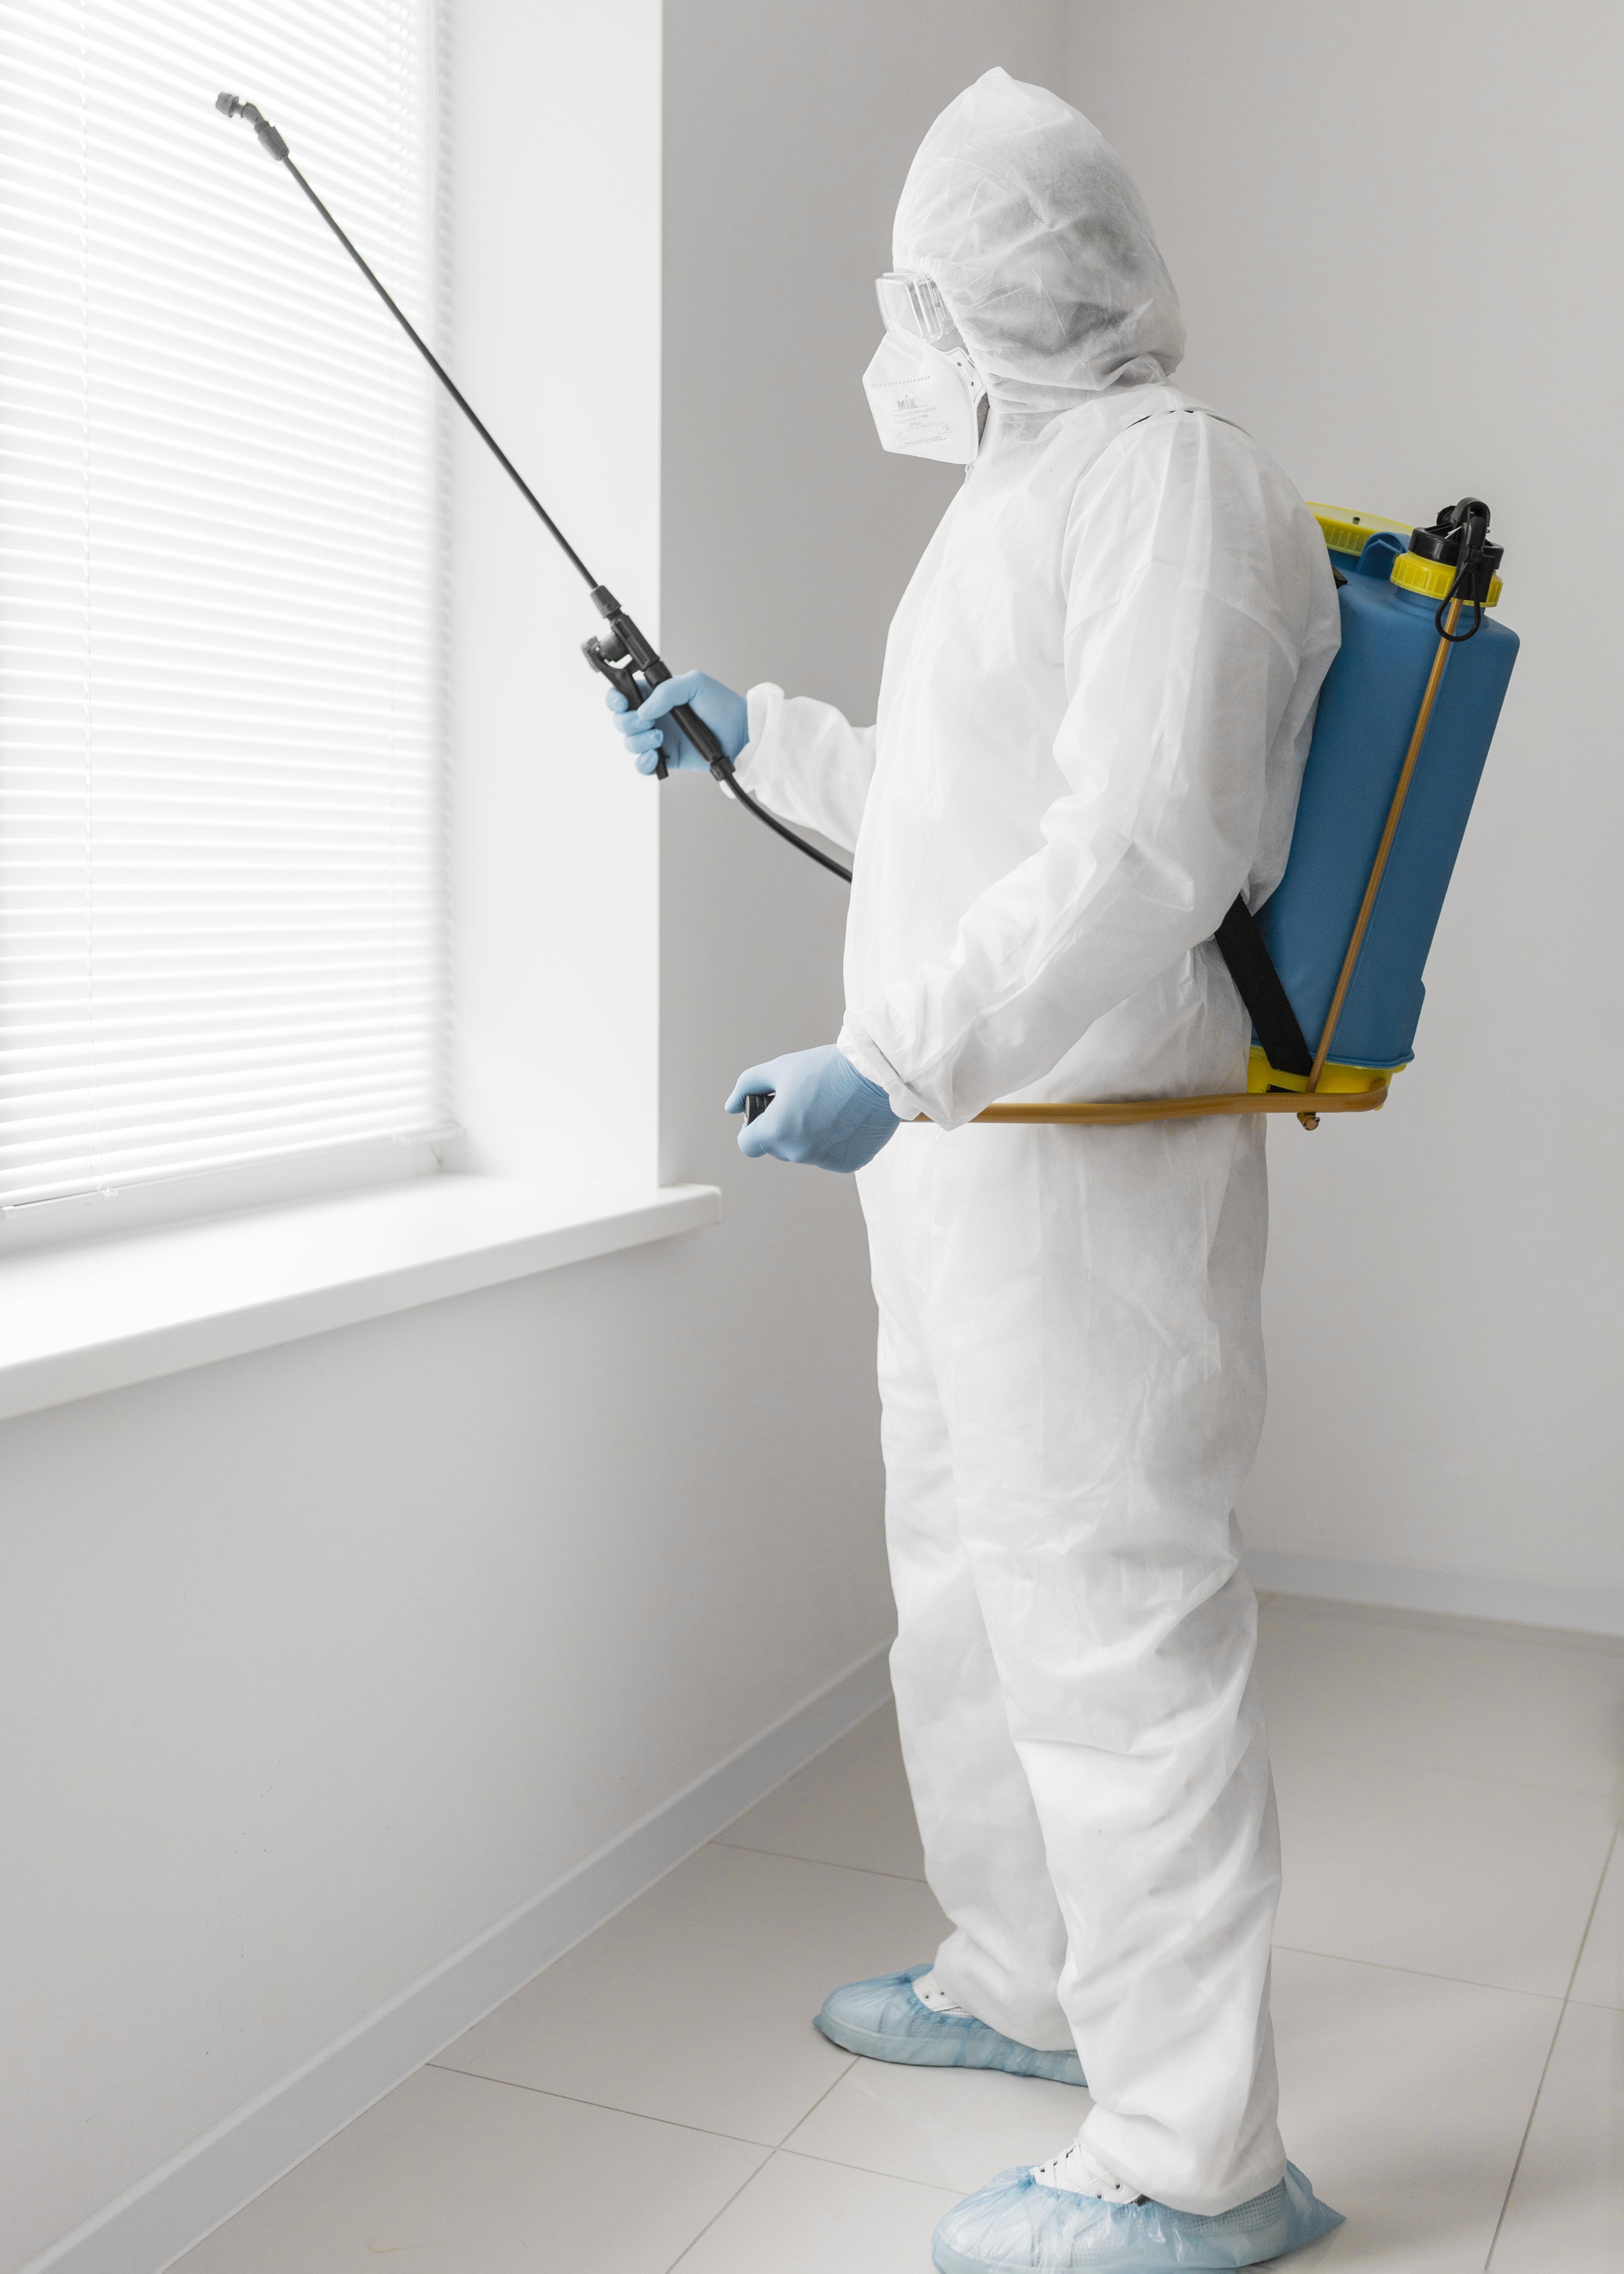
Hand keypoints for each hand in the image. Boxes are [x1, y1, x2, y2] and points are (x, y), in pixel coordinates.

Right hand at [605, 669, 747, 775]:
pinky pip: (642, 766)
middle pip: (621, 721)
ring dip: (638, 741)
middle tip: (648, 722)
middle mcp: (653, 716)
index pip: (622, 695)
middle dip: (627, 722)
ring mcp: (658, 739)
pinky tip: (655, 756)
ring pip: (629, 743)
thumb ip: (666, 690)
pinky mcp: (666, 759)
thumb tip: (644, 710)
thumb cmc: (721, 704)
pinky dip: (643, 763)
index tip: (621, 703)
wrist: (741, 732)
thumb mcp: (695, 683)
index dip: (614, 699)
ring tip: (660, 738)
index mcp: (655, 694)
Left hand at [725, 1045, 899, 1173]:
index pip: (748, 1145)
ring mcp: (824, 1161)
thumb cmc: (826, 1068)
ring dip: (810, 1135)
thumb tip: (730, 1106)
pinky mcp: (848, 1164)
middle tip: (805, 1102)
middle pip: (778, 1148)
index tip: (765, 1116)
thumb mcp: (781, 1068)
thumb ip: (748, 1086)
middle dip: (784, 1128)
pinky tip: (845, 1119)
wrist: (878, 1074)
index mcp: (776, 1131)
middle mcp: (798, 1152)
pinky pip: (830, 1156)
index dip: (752, 1129)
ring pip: (805, 1152)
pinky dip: (834, 1142)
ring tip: (829, 1107)